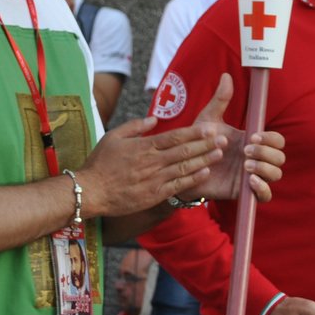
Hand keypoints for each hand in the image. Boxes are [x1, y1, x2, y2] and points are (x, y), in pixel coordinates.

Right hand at [78, 116, 225, 218]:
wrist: (91, 191)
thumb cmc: (100, 163)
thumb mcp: (113, 137)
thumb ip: (135, 127)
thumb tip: (154, 119)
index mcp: (144, 146)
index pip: (174, 137)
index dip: (194, 132)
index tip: (209, 128)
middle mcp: (152, 162)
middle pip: (184, 151)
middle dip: (206, 145)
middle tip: (223, 139)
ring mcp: (155, 180)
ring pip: (185, 168)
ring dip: (204, 160)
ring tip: (219, 154)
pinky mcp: (154, 195)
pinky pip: (178, 186)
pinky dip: (193, 179)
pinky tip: (205, 173)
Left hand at [186, 74, 285, 202]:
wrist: (183, 168)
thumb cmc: (197, 143)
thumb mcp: (208, 120)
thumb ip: (219, 101)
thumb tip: (226, 76)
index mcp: (252, 141)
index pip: (276, 140)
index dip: (270, 138)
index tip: (253, 136)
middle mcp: (257, 159)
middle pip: (280, 157)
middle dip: (267, 153)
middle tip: (245, 151)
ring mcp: (253, 176)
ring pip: (276, 174)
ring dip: (266, 169)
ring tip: (245, 165)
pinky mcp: (245, 192)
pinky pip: (265, 195)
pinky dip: (263, 188)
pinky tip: (249, 180)